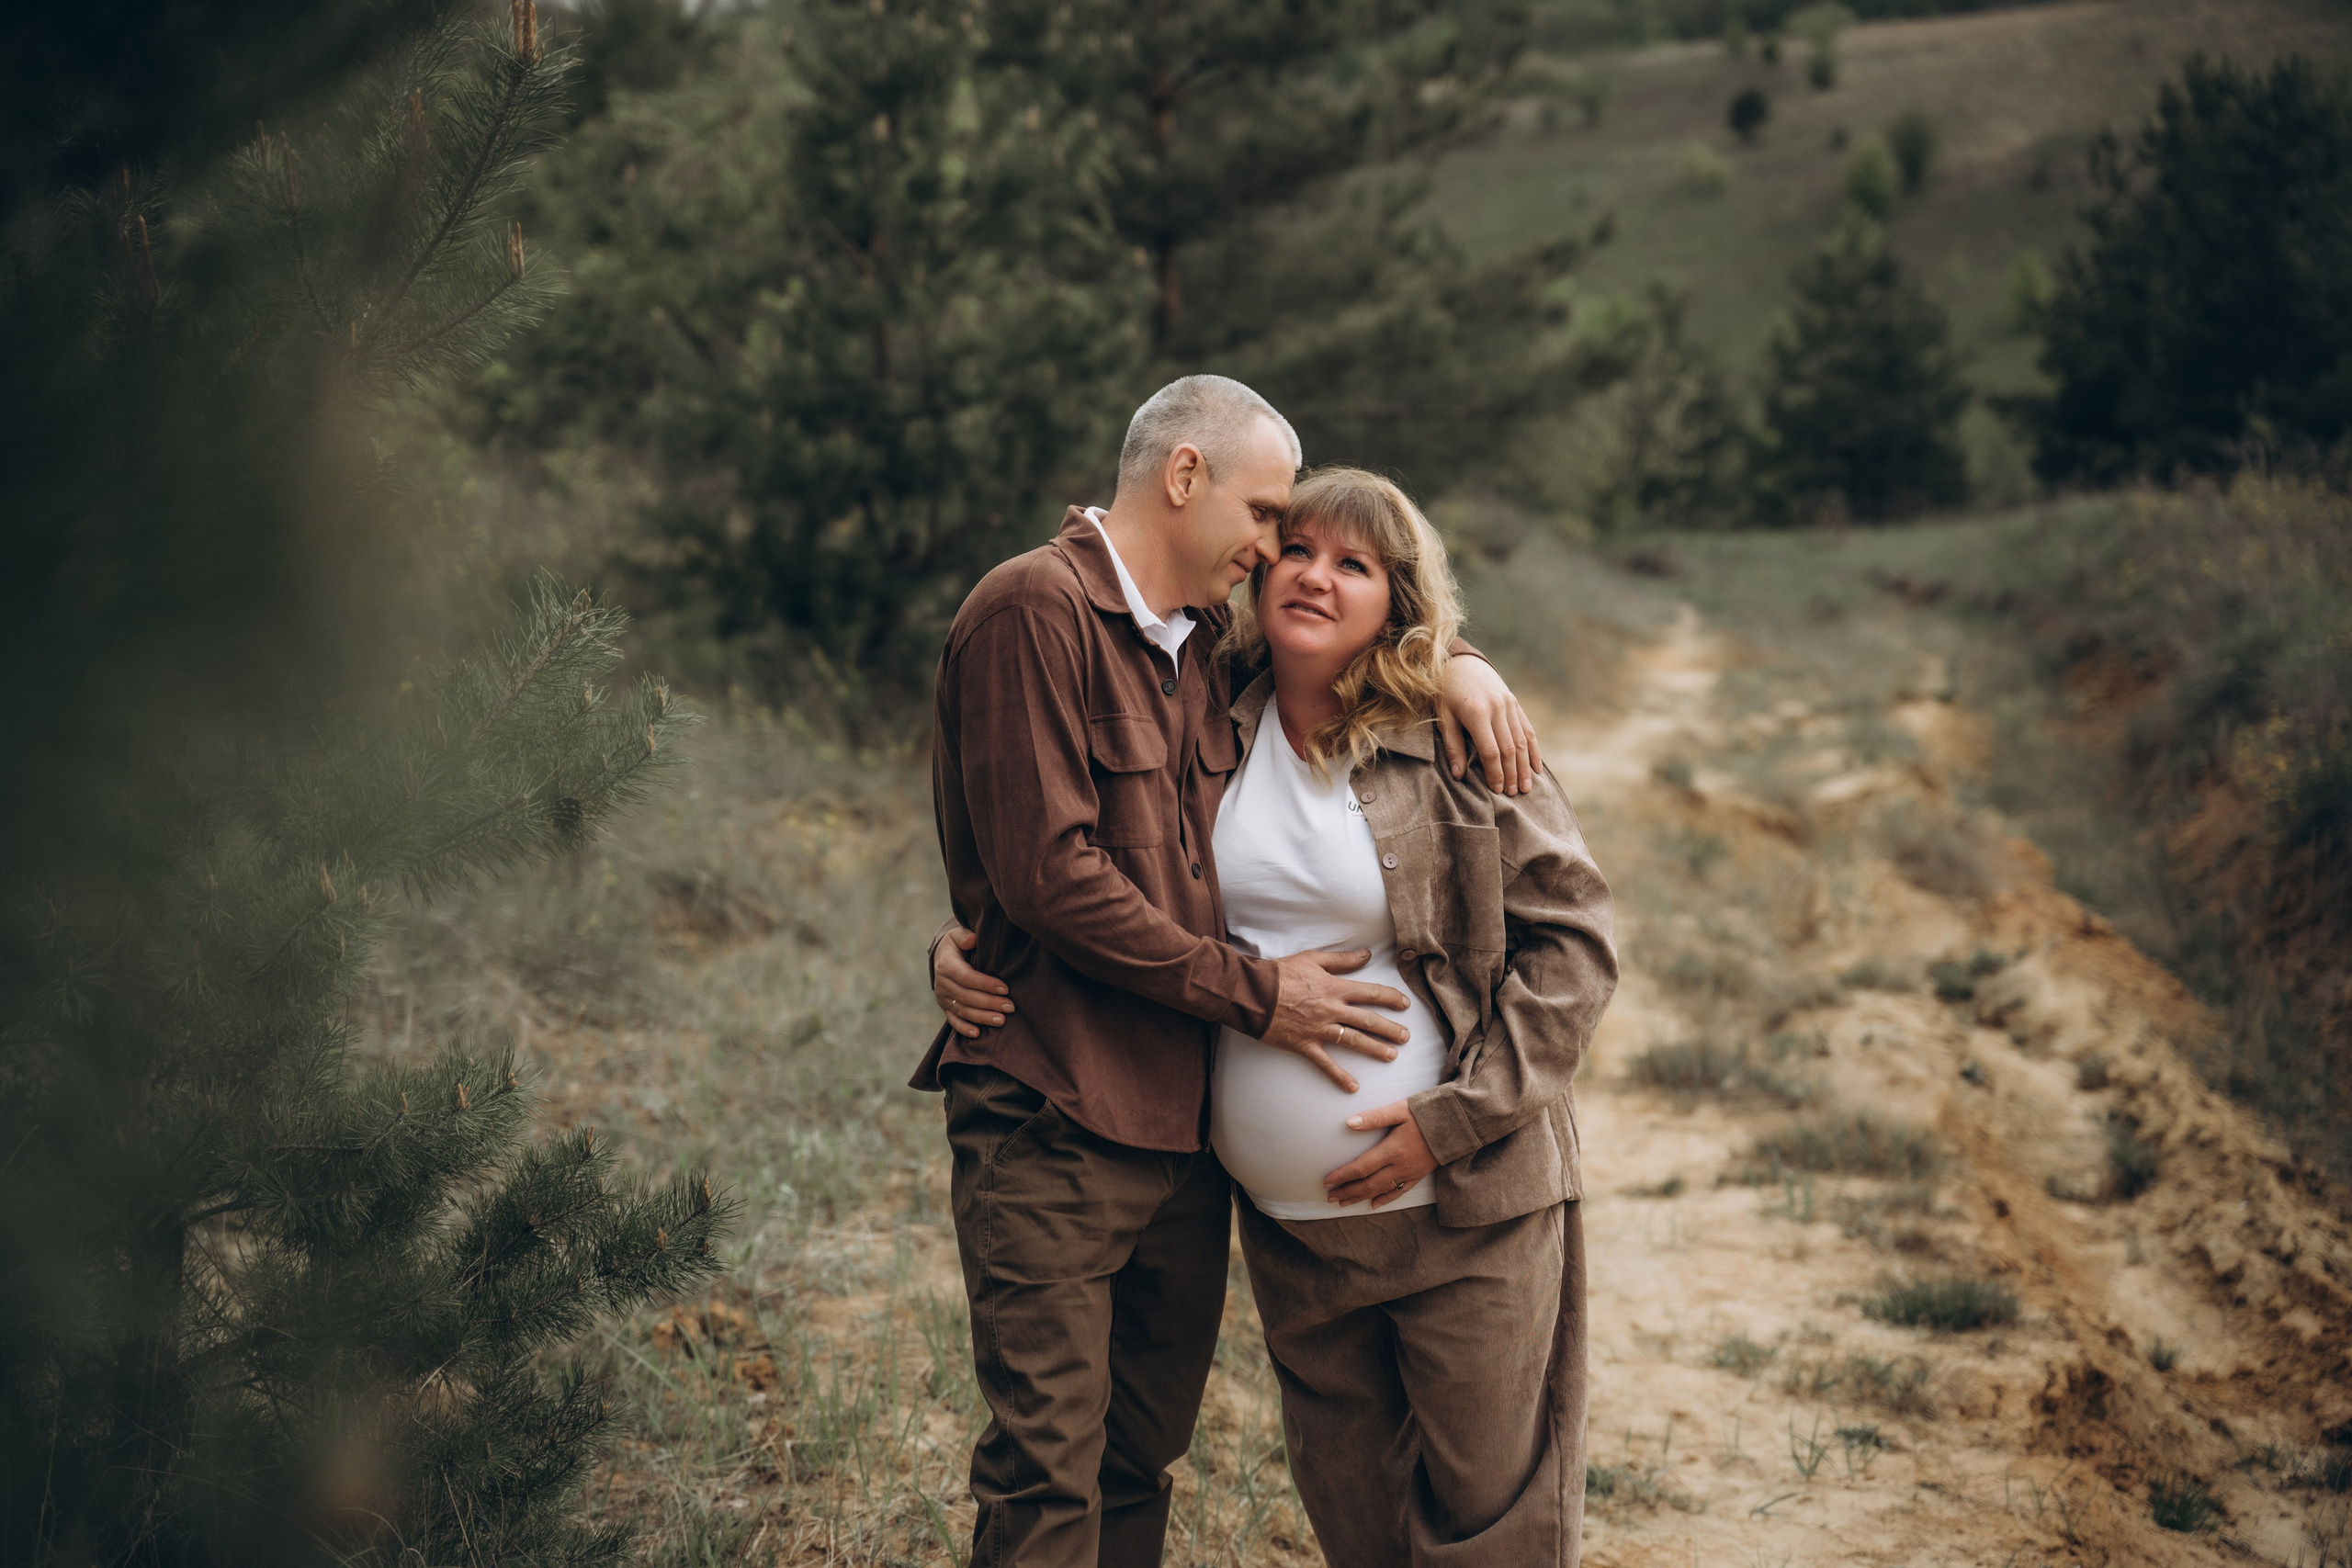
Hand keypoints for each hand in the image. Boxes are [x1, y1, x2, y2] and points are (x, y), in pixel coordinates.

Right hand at [933, 925, 1011, 1038]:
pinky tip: (978, 1034)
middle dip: (989, 1003)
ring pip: (963, 1010)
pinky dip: (964, 1029)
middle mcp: (942, 984)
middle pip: (967, 997)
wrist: (941, 957)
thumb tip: (972, 940)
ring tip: (1001, 1020)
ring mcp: (943, 998)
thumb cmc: (956, 945)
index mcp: (946, 965)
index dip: (986, 984)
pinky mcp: (945, 1008)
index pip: (967, 977)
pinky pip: (953, 1021)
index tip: (1006, 988)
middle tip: (1010, 1007)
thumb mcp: (957, 935)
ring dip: (982, 1017)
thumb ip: (964, 936)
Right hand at [1258, 949, 1411, 1092]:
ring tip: (1391, 1055)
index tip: (1404, 1004)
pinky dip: (1339, 1076)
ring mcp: (1319, 1029)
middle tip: (1406, 1037)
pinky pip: (1326, 1064)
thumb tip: (1366, 955)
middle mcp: (1332, 1010)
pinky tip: (1353, 1087)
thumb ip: (1341, 960)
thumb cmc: (1280, 973)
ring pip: (1354, 1041)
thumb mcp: (1312, 959)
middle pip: (1368, 1020)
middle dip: (1390, 1029)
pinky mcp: (1305, 1045)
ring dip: (1375, 1049)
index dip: (1391, 998)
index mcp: (1335, 988)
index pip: (1371, 993)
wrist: (1253, 993)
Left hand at [1323, 1100, 1437, 1206]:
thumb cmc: (1426, 1113)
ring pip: (1381, 1190)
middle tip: (1330, 1197)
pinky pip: (1399, 1192)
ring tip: (1343, 1203)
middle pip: (1368, 1184)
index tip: (1327, 1181)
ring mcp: (1410, 1173)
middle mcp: (1400, 1166)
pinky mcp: (1419, 1175)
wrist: (1457, 1124)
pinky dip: (1385, 1199)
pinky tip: (1373, 1204)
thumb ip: (1374, 1117)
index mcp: (1393, 1149)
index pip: (1362, 1167)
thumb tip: (1349, 1123)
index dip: (1343, 1175)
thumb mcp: (1399, 1110)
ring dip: (1360, 1197)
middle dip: (1347, 1191)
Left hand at [1438, 654, 1541, 794]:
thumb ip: (1452, 745)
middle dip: (1512, 774)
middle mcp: (1497, 709)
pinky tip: (1536, 766)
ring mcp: (1509, 705)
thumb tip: (1458, 775)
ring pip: (1522, 741)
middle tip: (1513, 794)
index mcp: (1477, 713)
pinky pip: (1528, 729)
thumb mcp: (1443, 716)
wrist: (1461, 661)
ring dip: (1525, 766)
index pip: (1491, 751)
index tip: (1496, 790)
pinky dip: (1533, 749)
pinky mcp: (1515, 703)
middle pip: (1510, 749)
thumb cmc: (1445, 691)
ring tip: (1525, 787)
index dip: (1495, 772)